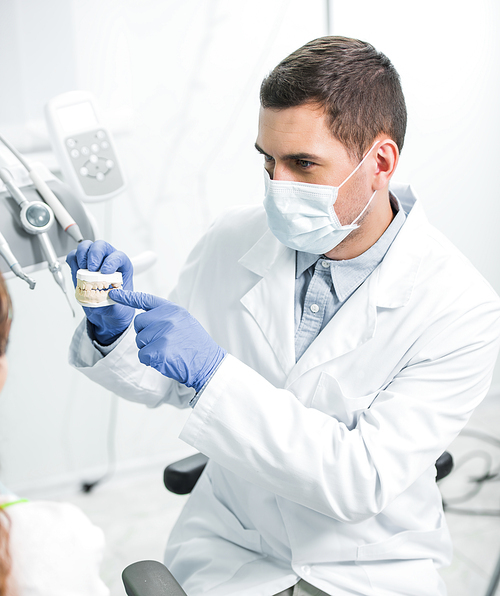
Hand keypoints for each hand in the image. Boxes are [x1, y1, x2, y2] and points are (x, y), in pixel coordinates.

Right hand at [66, 240, 134, 344]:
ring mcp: (93, 262)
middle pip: (101, 246)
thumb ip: (115, 299)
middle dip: (95, 254)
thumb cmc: (116, 307)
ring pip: (86, 247)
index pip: (118, 256)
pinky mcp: (80, 266)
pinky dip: (72, 260)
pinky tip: (76, 271)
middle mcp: (108, 260)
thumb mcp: (120, 307)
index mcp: (122, 267)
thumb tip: (107, 294)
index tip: (106, 271)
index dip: (112, 261)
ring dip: (82, 255)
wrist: (105, 314)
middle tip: (91, 269)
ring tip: (83, 270)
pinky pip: (74, 256)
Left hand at [109, 289, 225, 391]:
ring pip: (139, 340)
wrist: (208, 364)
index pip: (146, 299)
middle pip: (139, 322)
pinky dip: (150, 361)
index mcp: (173, 310)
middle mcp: (167, 319)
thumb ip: (166, 316)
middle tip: (162, 342)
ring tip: (168, 351)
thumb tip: (145, 319)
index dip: (128, 297)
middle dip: (145, 333)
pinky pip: (142, 355)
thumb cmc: (195, 345)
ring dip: (148, 349)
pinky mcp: (158, 351)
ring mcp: (163, 334)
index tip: (114, 294)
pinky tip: (164, 360)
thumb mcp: (184, 322)